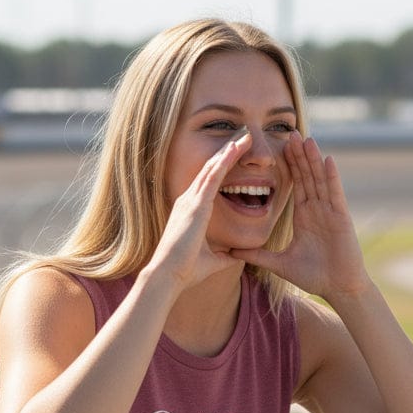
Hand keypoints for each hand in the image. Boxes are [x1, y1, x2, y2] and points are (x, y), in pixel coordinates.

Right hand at [145, 130, 250, 290]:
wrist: (168, 275)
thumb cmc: (185, 270)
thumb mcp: (212, 261)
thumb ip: (225, 256)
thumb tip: (237, 256)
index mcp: (190, 212)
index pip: (210, 184)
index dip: (223, 168)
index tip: (237, 156)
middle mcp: (188, 202)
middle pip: (210, 170)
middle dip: (227, 153)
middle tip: (243, 138)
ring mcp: (190, 201)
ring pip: (212, 168)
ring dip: (228, 151)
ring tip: (244, 136)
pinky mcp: (196, 205)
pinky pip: (213, 177)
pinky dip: (225, 161)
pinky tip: (236, 148)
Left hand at [231, 132, 369, 301]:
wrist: (338, 288)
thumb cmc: (314, 277)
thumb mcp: (279, 264)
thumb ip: (258, 255)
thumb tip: (233, 252)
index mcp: (304, 217)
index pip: (294, 185)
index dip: (288, 167)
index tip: (278, 148)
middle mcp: (317, 210)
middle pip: (306, 177)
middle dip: (298, 156)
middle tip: (288, 133)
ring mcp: (330, 212)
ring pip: (319, 180)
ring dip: (313, 159)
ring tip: (305, 138)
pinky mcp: (341, 218)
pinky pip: (335, 194)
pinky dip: (331, 177)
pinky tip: (327, 159)